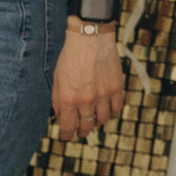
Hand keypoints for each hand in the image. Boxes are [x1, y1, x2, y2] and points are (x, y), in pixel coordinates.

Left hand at [50, 22, 124, 139]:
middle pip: (87, 125)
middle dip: (82, 131)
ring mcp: (104, 95)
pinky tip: (106, 110)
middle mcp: (87, 100)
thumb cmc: (70, 56)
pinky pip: (117, 109)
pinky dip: (111, 113)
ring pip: (103, 119)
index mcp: (69, 98)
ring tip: (93, 119)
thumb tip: (58, 115)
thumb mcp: (57, 77)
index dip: (67, 135)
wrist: (91, 39)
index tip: (66, 137)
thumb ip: (57, 98)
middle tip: (80, 131)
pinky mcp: (117, 88)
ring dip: (97, 122)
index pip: (68, 126)